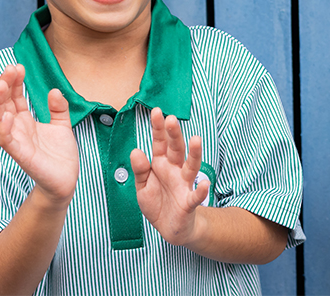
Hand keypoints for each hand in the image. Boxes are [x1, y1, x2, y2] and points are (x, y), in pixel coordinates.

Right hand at [0, 64, 78, 203]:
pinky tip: (7, 115)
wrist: (66, 180)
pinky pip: (7, 141)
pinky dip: (4, 129)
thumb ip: (58, 108)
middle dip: (4, 85)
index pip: (14, 96)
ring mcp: (17, 141)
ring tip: (3, 85)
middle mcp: (17, 128)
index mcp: (24, 120)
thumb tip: (54, 90)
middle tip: (10, 69)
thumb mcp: (62, 125)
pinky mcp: (20, 155)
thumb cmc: (60, 155)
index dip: (14, 81)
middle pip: (4, 103)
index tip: (19, 66)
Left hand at [130, 107, 209, 246]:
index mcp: (160, 164)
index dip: (158, 128)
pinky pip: (196, 195)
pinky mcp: (189, 202)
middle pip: (176, 149)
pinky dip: (200, 189)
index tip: (156, 111)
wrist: (169, 228)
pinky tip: (203, 183)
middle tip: (171, 119)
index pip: (159, 142)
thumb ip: (139, 170)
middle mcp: (174, 170)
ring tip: (195, 139)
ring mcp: (183, 184)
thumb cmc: (157, 203)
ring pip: (191, 166)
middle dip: (174, 134)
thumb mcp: (142, 186)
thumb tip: (136, 151)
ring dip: (194, 153)